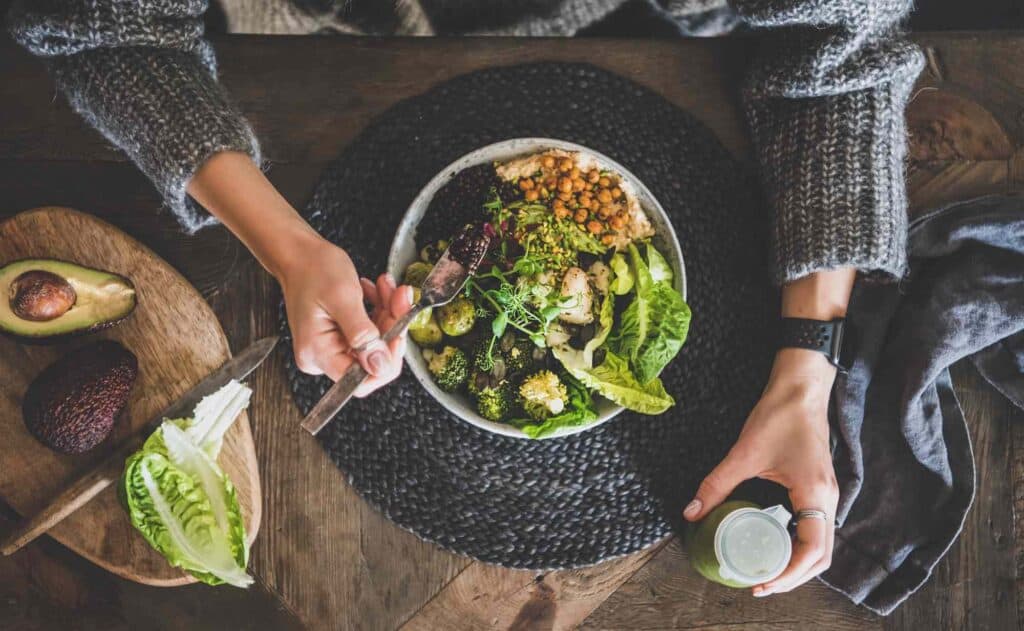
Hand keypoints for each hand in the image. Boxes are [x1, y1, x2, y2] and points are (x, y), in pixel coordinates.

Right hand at [186, 152, 412, 396]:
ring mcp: (333, 347)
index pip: (360, 381)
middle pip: (372, 359)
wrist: (300, 253)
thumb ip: (363, 335)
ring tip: (388, 287)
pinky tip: (378, 291)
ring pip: (376, 343)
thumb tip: (379, 367)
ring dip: (388, 313)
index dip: (386, 361)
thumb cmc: (313, 270)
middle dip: (391, 327)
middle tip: (400, 296)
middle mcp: (323, 357)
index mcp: (318, 354)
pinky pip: (371, 332)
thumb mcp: (342, 298)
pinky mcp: (341, 336)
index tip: (399, 333)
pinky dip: (380, 310)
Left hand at [683, 349, 839, 596]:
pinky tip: (775, 544)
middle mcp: (828, 500)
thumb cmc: (779, 416)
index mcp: (814, 495)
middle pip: (822, 557)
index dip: (789, 575)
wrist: (800, 388)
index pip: (812, 551)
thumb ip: (716, 484)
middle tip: (761, 585)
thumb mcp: (744, 453)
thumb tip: (691, 511)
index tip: (762, 584)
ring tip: (767, 572)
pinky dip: (799, 545)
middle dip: (794, 577)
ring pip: (822, 544)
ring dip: (798, 564)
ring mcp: (827, 494)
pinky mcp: (820, 488)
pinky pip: (816, 527)